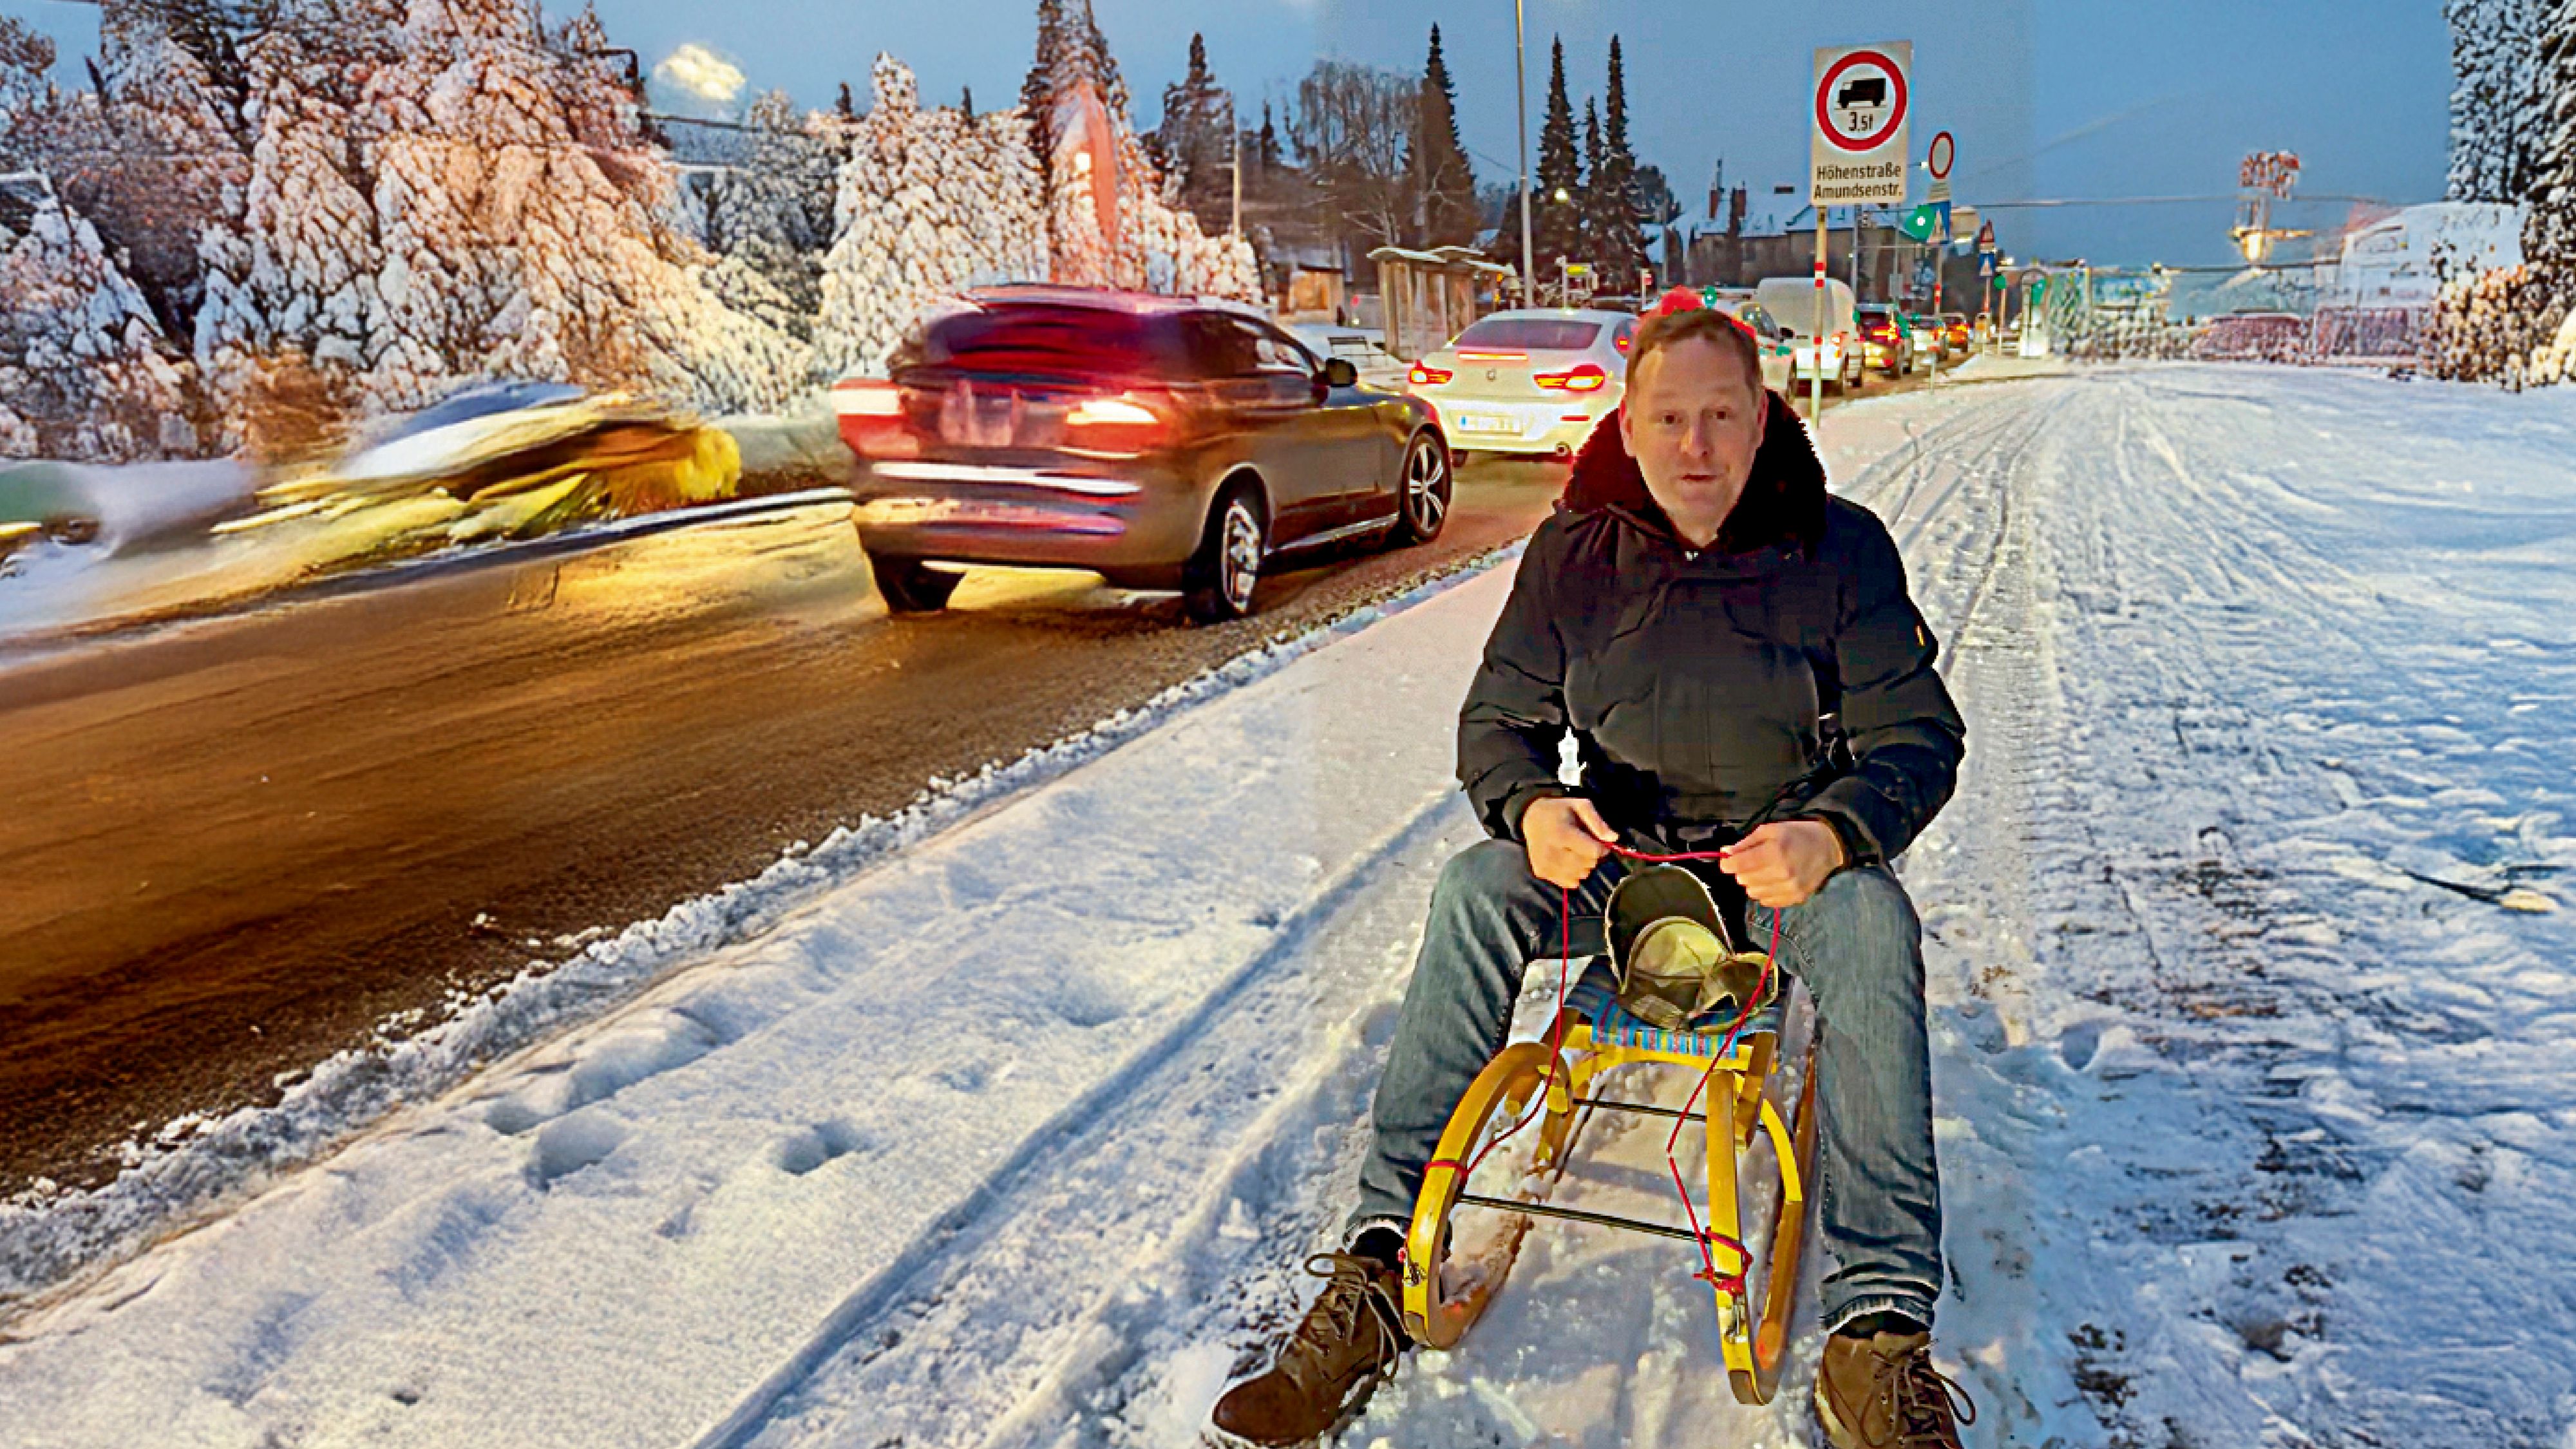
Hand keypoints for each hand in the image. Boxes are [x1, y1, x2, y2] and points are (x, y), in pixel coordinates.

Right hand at [1522, 796, 1617, 889]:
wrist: (1531, 818)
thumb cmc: (1559, 811)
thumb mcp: (1580, 806)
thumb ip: (1598, 822)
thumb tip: (1614, 839)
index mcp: (1562, 834)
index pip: (1593, 852)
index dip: (1602, 848)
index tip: (1600, 843)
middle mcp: (1552, 852)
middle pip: (1587, 865)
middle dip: (1592, 857)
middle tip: (1585, 846)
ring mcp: (1545, 864)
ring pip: (1579, 876)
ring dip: (1583, 867)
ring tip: (1575, 852)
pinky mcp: (1541, 872)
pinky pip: (1569, 882)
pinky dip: (1573, 874)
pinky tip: (1568, 861)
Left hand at [1718, 820, 1846, 908]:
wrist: (1828, 847)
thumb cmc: (1797, 834)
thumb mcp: (1771, 829)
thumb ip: (1746, 842)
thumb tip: (1725, 852)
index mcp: (1774, 853)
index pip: (1738, 865)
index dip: (1727, 863)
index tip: (1728, 861)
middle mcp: (1781, 874)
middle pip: (1743, 880)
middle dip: (1742, 871)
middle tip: (1752, 863)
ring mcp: (1789, 889)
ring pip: (1753, 893)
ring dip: (1753, 883)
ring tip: (1763, 872)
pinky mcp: (1796, 899)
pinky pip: (1767, 901)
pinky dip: (1765, 892)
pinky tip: (1773, 882)